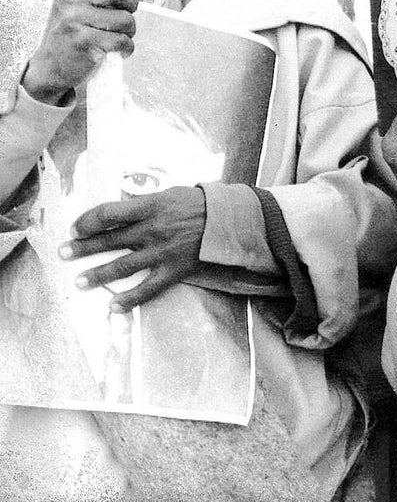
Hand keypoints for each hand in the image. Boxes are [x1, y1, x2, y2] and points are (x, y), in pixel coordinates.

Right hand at [23, 0, 137, 105]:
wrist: (51, 66)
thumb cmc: (71, 34)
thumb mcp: (73, 6)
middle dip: (131, 7)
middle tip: (125, 16)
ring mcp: (74, 19)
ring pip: (126, 21)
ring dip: (129, 33)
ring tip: (115, 37)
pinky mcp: (83, 41)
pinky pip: (122, 41)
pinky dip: (126, 49)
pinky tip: (117, 52)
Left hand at [62, 186, 207, 311]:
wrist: (230, 222)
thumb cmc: (199, 204)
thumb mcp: (169, 194)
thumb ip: (143, 204)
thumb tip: (119, 210)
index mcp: (150, 207)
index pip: (108, 214)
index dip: (87, 221)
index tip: (75, 227)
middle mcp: (152, 230)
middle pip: (109, 240)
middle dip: (83, 247)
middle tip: (63, 253)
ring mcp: (162, 252)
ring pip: (123, 266)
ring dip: (98, 275)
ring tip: (79, 282)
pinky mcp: (173, 270)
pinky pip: (148, 288)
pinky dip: (130, 299)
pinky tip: (113, 307)